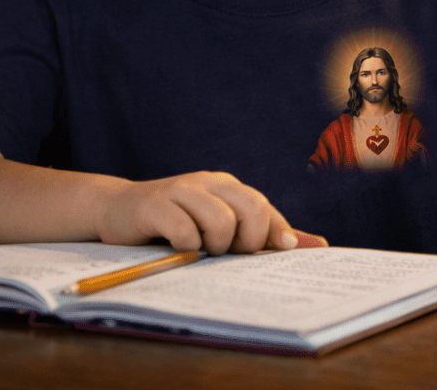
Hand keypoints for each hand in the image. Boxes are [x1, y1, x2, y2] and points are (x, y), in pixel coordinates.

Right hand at [91, 171, 326, 254]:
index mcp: (228, 187)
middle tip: (230, 253)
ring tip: (202, 251)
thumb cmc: (176, 224)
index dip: (276, 232)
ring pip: (220, 219)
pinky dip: (187, 244)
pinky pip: (183, 227)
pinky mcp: (154, 204)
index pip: (264, 207)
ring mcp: (181, 190)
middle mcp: (209, 183)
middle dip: (248, 240)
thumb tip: (319, 246)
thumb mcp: (220, 228)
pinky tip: (180, 248)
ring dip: (216, 245)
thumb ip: (265, 236)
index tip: (280, 251)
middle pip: (251, 207)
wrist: (118, 210)